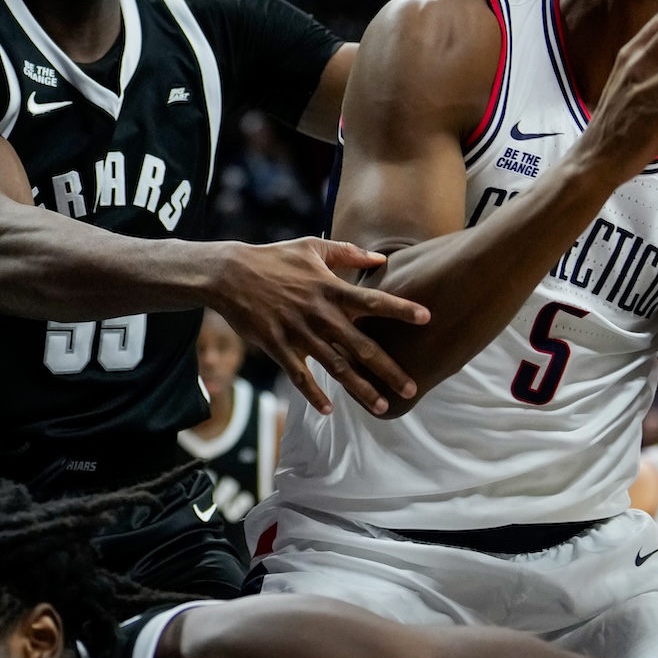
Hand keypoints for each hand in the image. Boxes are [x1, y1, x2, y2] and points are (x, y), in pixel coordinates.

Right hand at [212, 238, 429, 416]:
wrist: (230, 274)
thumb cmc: (273, 258)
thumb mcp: (311, 247)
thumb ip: (347, 253)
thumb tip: (381, 258)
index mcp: (330, 289)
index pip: (374, 301)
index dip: (401, 309)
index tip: (427, 318)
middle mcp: (320, 314)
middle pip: (362, 346)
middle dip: (389, 369)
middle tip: (411, 389)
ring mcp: (299, 333)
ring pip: (336, 367)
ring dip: (360, 389)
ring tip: (381, 406)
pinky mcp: (278, 347)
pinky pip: (299, 376)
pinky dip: (313, 395)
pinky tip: (328, 410)